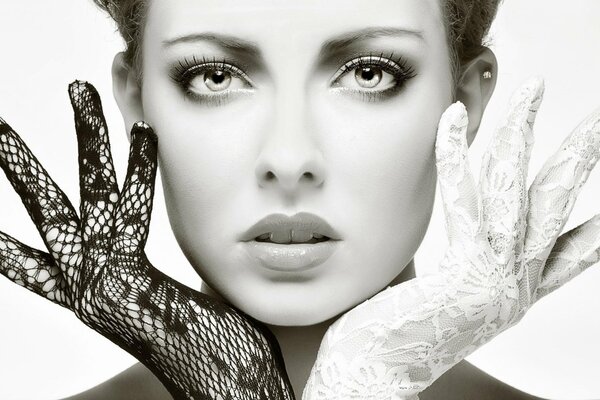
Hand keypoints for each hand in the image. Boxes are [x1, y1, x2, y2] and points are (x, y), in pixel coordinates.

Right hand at [0, 81, 293, 399]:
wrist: (229, 392)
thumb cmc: (211, 353)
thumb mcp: (177, 307)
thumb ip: (170, 281)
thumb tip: (194, 262)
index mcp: (94, 296)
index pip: (35, 261)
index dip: (9, 239)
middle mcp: (87, 289)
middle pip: (47, 213)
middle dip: (22, 167)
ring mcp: (102, 285)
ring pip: (85, 200)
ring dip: (86, 141)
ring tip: (77, 91)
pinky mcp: (130, 281)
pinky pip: (133, 213)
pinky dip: (139, 169)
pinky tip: (143, 129)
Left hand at [302, 78, 599, 399]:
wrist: (379, 374)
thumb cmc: (405, 335)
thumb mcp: (451, 299)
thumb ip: (466, 267)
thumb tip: (465, 233)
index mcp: (518, 292)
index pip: (575, 251)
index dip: (598, 222)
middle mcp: (517, 283)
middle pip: (556, 205)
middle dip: (580, 156)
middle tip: (599, 118)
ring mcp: (494, 275)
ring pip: (517, 189)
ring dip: (524, 132)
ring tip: (534, 88)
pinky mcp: (463, 267)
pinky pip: (463, 198)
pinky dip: (456, 153)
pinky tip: (454, 117)